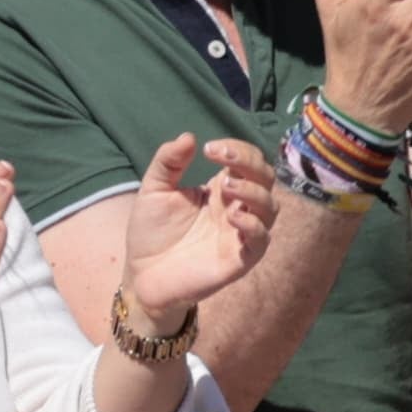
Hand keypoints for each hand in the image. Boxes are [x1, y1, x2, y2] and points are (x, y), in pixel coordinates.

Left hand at [115, 134, 277, 323]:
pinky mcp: (240, 260)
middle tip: (222, 158)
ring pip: (270, 208)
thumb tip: (189, 136)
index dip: (237, 150)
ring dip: (253, 192)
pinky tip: (232, 217)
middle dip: (250, 163)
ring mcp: (241, 234)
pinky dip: (253, 225)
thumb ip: (168, 163)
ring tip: (227, 187)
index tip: (210, 148)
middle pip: (266, 179)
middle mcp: (238, 208)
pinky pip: (260, 240)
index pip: (248, 162)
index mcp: (221, 190)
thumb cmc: (152, 233)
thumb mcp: (154, 191)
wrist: (141, 275)